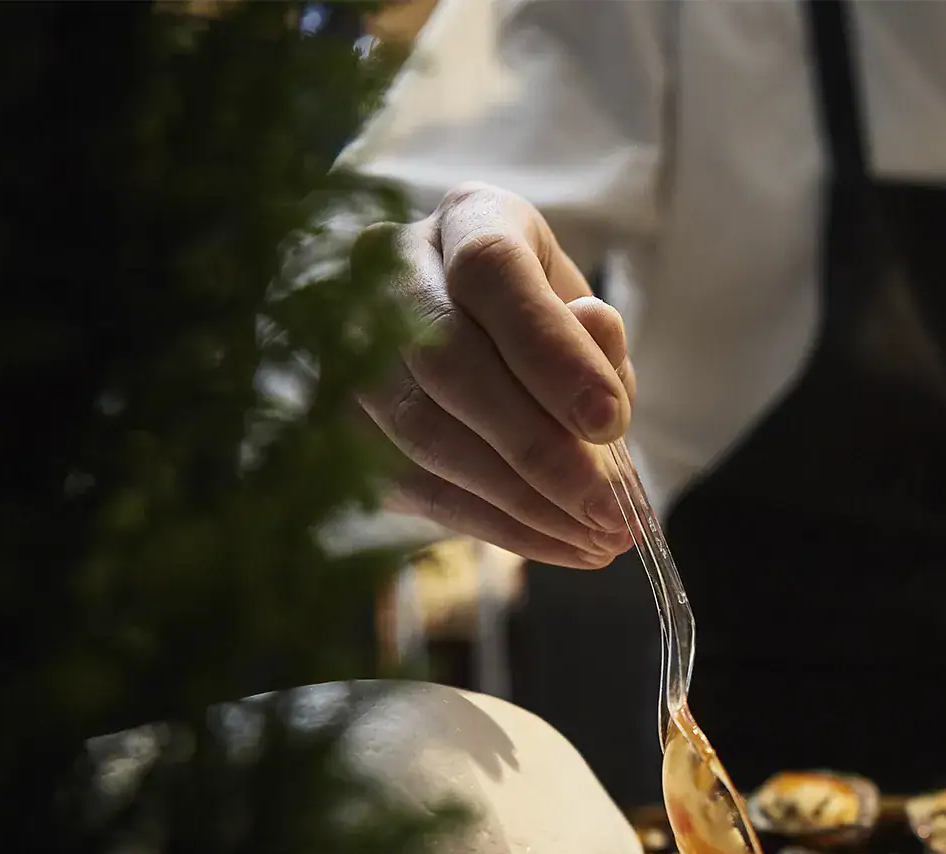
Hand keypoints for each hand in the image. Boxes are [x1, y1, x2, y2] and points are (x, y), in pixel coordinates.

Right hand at [360, 184, 635, 567]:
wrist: (474, 340)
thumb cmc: (544, 329)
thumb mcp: (587, 322)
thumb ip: (594, 343)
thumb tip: (594, 358)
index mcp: (469, 218)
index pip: (492, 271)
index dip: (550, 351)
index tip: (610, 423)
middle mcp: (391, 266)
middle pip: (447, 361)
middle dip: (538, 449)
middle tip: (609, 512)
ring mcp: (347, 340)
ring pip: (421, 430)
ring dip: (517, 500)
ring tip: (595, 540)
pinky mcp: (335, 416)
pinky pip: (408, 482)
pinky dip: (490, 522)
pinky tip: (556, 544)